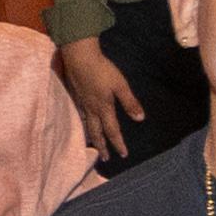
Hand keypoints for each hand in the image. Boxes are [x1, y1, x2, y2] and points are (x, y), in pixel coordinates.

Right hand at [56, 38, 140, 160]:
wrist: (79, 57)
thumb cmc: (102, 70)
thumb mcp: (120, 85)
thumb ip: (130, 102)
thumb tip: (140, 119)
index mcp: (104, 108)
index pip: (112, 131)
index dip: (118, 143)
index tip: (123, 154)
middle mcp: (91, 109)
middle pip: (97, 133)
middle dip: (102, 147)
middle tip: (105, 159)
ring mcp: (81, 103)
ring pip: (86, 126)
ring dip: (91, 137)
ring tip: (93, 145)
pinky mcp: (75, 96)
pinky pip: (80, 116)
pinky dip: (83, 124)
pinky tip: (84, 123)